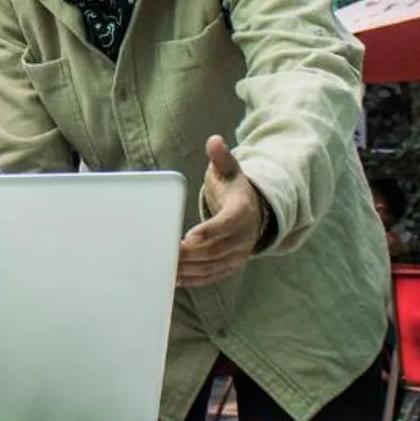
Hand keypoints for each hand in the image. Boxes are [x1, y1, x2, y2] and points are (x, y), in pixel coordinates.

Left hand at [178, 135, 263, 288]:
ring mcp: (238, 254)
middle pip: (216, 249)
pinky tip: (174, 279)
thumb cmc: (233, 188)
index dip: (209, 231)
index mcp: (242, 211)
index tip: (189, 237)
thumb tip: (215, 141)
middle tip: (165, 252)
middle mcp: (244, 236)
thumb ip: (221, 157)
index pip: (227, 223)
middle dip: (190, 254)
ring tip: (165, 267)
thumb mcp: (229, 169)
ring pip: (213, 266)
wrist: (254, 212)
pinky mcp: (231, 266)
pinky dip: (194, 280)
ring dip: (189, 269)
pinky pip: (212, 276)